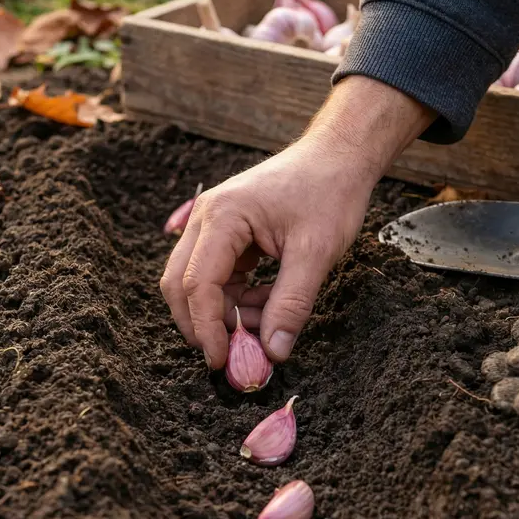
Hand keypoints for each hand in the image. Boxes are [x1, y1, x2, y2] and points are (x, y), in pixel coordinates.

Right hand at [159, 76, 434, 367]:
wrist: (338, 156)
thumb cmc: (329, 193)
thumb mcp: (316, 252)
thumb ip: (292, 304)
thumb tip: (273, 353)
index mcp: (223, 217)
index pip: (197, 284)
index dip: (207, 328)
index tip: (223, 362)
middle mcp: (206, 217)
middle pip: (180, 284)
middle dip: (202, 325)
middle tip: (233, 357)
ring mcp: (212, 224)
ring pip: (197, 284)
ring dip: (225, 313)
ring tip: (267, 322)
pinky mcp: (226, 234)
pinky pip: (216, 276)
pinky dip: (235, 299)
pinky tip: (267, 303)